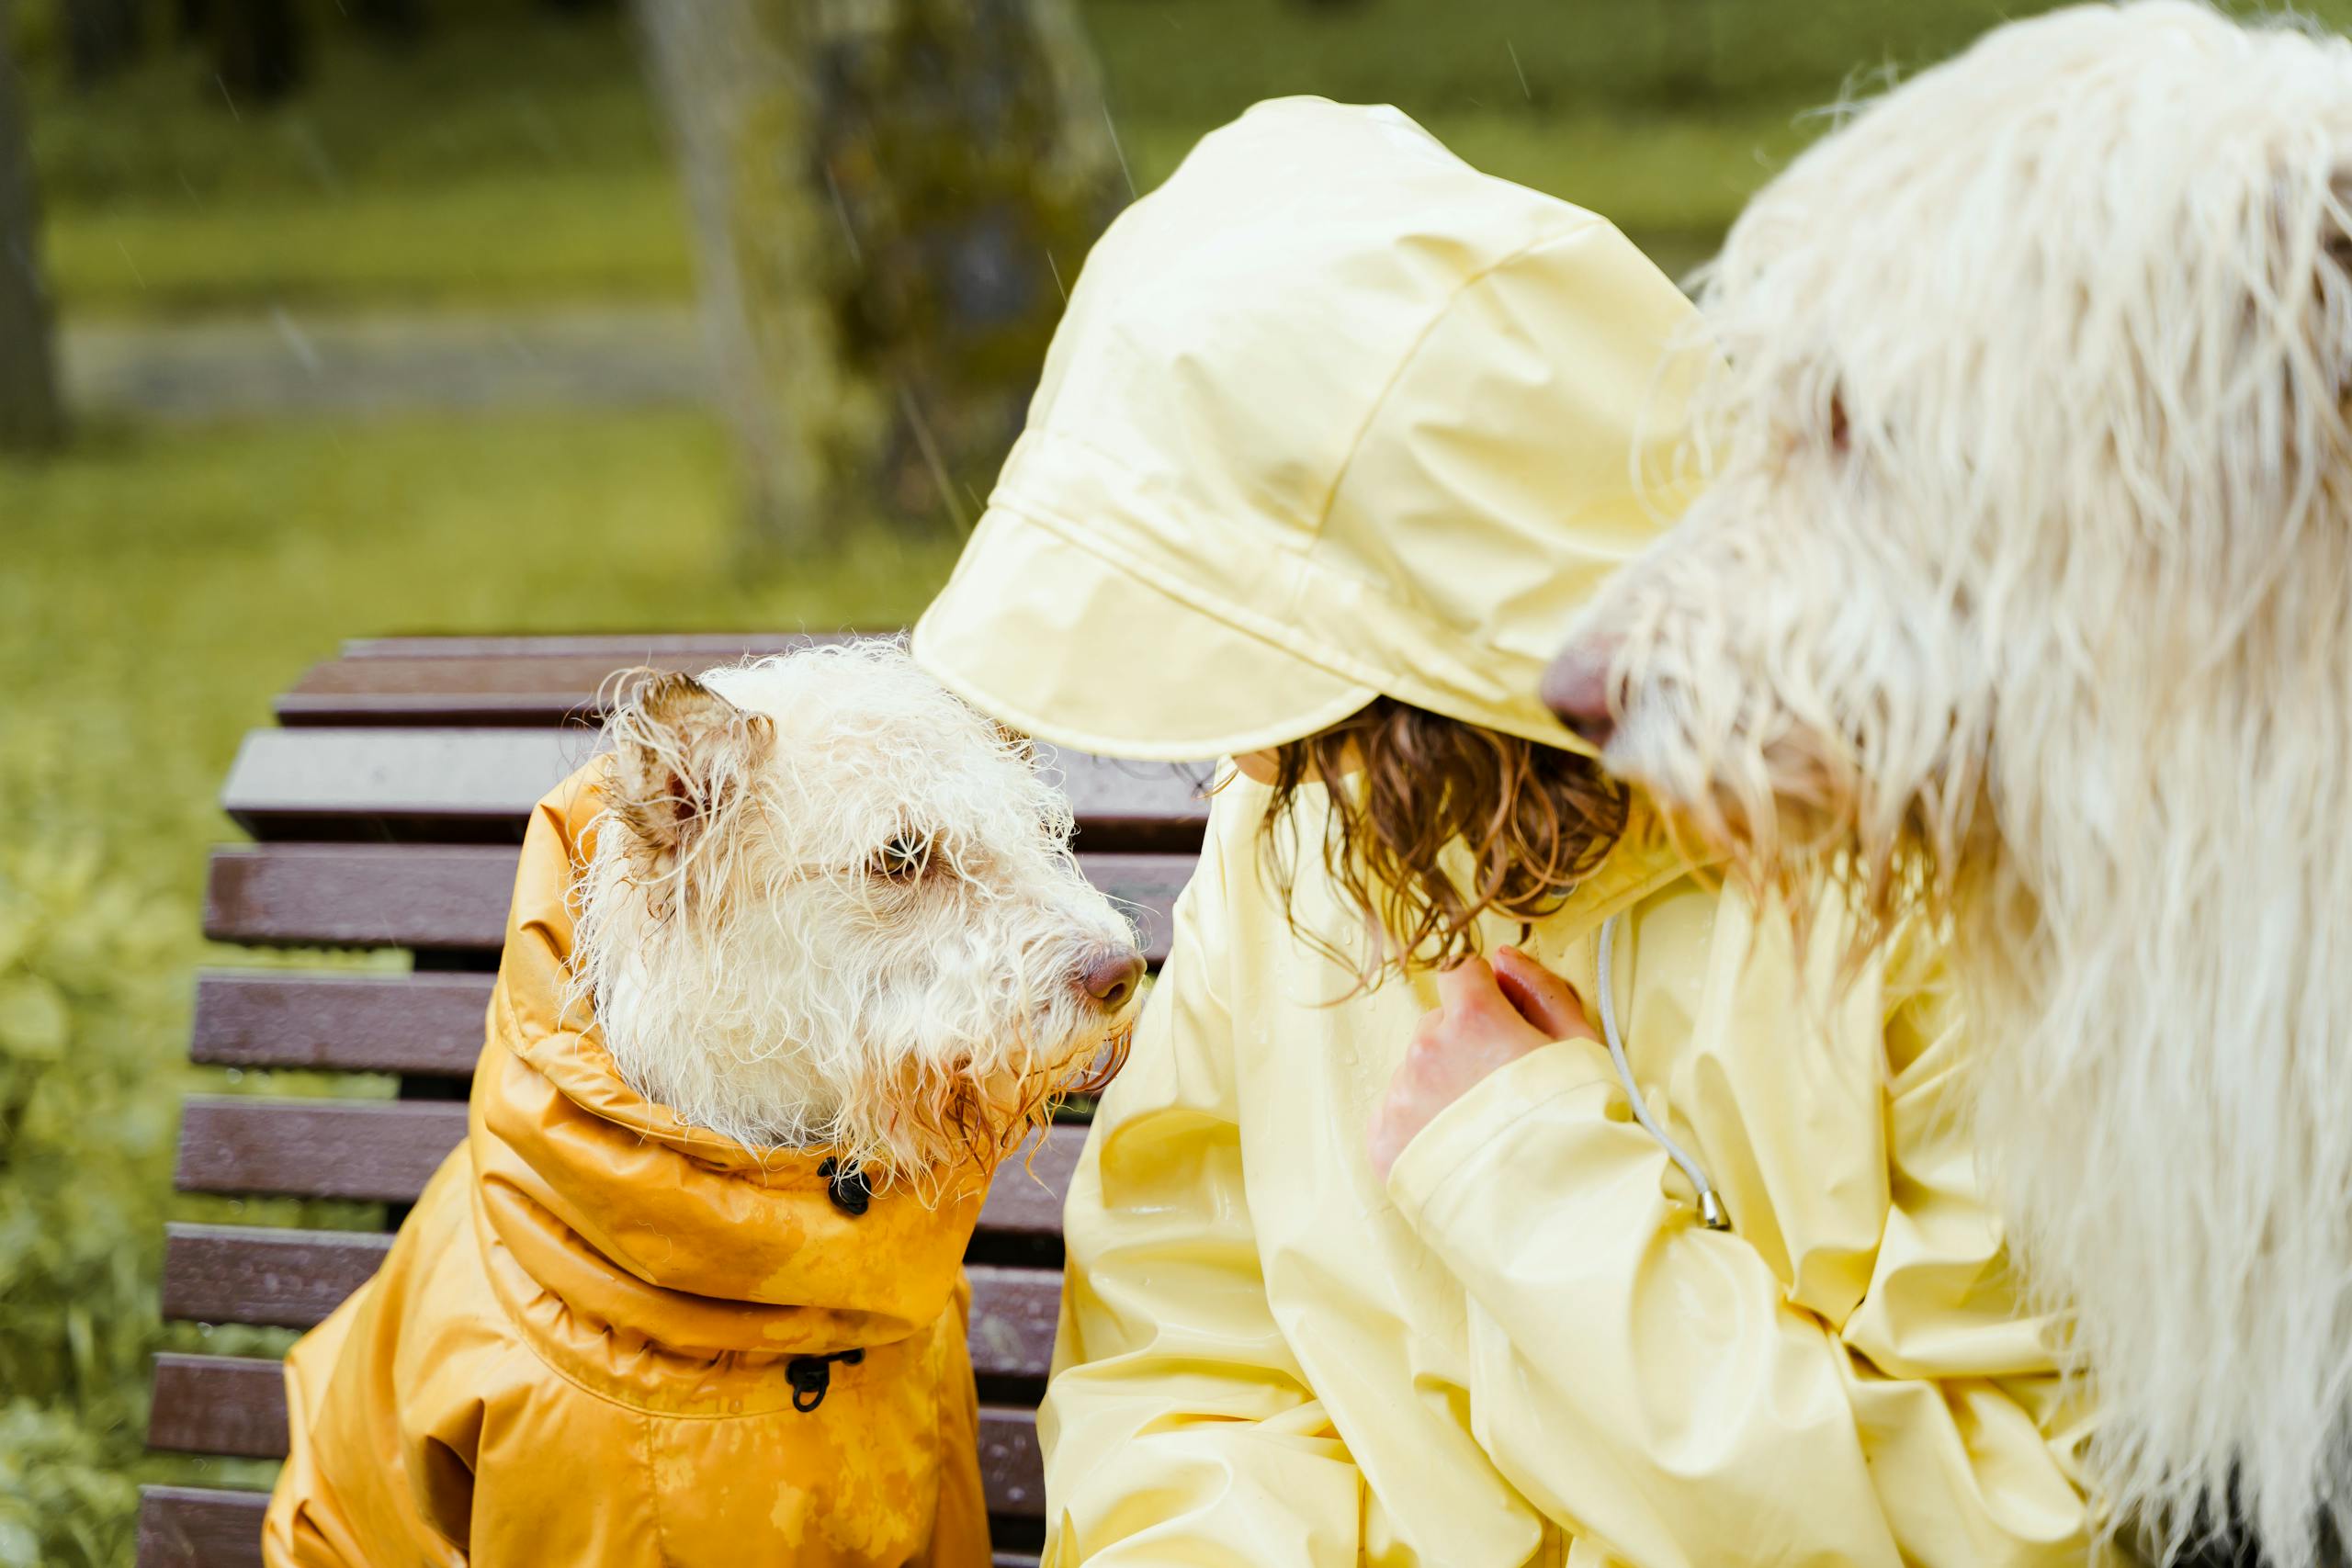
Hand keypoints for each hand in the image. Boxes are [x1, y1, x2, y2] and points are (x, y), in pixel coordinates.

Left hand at [1368, 947, 1596, 1182]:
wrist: (1557, 1220)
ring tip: (1484, 1131)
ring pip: (1416, 1071)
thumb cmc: (1579, 1128)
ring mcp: (1399, 1097)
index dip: (1486, 997)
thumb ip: (1541, 990)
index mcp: (1472, 1018)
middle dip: (1464, 1046)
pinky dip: (1420, 1126)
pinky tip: (1459, 1151)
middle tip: (1502, 1093)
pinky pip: (1396, 1114)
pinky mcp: (1382, 1140)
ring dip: (1441, 1088)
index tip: (1504, 1027)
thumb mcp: (1583, 1047)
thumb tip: (1501, 958)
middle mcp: (1425, 1050)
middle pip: (1437, 1025)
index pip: (1459, 972)